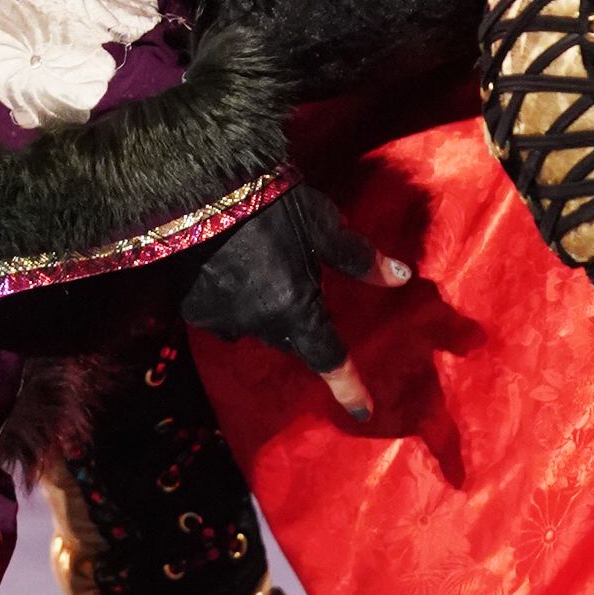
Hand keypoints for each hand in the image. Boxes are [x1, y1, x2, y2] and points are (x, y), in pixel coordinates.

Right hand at [177, 181, 411, 421]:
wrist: (202, 184)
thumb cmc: (273, 202)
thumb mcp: (322, 226)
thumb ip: (359, 258)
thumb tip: (402, 277)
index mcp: (294, 308)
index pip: (328, 358)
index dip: (348, 386)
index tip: (363, 410)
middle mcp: (259, 324)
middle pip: (290, 337)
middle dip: (299, 322)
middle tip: (301, 286)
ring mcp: (221, 318)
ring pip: (254, 327)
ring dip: (264, 311)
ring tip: (261, 270)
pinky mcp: (191, 307)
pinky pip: (222, 315)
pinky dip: (231, 301)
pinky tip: (229, 269)